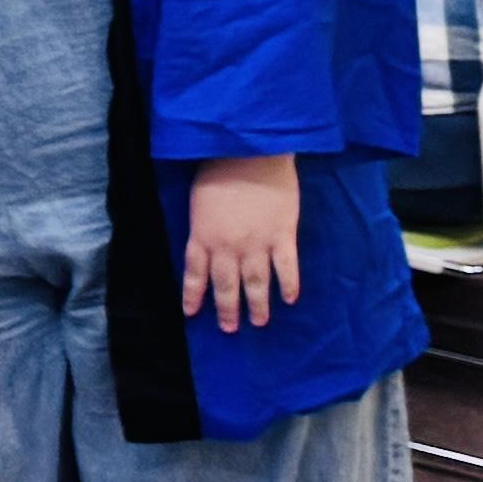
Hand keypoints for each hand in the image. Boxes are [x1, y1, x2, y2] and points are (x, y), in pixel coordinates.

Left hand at [181, 150, 299, 332]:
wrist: (252, 152)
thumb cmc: (219, 167)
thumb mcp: (199, 200)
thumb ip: (203, 225)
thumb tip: (207, 241)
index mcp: (203, 237)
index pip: (195, 275)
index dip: (194, 296)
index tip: (193, 314)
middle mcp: (227, 248)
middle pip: (226, 286)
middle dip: (227, 310)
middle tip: (230, 329)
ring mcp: (257, 245)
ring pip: (256, 284)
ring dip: (257, 306)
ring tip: (260, 322)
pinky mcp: (283, 236)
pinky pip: (286, 268)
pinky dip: (288, 285)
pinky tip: (289, 299)